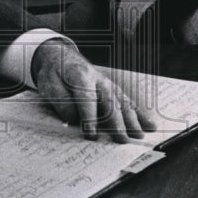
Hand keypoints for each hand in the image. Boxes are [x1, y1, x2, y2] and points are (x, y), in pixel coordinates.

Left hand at [31, 39, 156, 142]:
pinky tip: (149, 125)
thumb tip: (75, 121)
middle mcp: (98, 80)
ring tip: (139, 135)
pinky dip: (139, 114)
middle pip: (110, 102)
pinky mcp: (113, 90)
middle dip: (116, 122)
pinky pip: (128, 103)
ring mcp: (108, 84)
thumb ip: (61, 103)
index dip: (89, 118)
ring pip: (122, 102)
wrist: (60, 57)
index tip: (92, 135)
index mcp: (80, 77)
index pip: (86, 99)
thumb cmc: (53, 75)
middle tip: (122, 140)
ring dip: (132, 120)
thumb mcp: (48, 86)